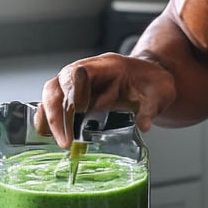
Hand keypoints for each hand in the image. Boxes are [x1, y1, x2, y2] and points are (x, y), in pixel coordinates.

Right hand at [35, 52, 176, 145]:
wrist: (149, 78)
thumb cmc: (152, 81)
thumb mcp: (160, 92)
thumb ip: (151, 107)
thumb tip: (143, 124)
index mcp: (106, 65)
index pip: (80, 72)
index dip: (75, 90)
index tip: (79, 110)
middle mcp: (85, 71)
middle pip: (58, 85)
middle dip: (57, 112)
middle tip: (65, 139)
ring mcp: (77, 83)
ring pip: (51, 95)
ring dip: (50, 119)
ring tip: (60, 142)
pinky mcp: (74, 96)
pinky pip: (53, 105)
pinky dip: (48, 119)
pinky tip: (49, 136)